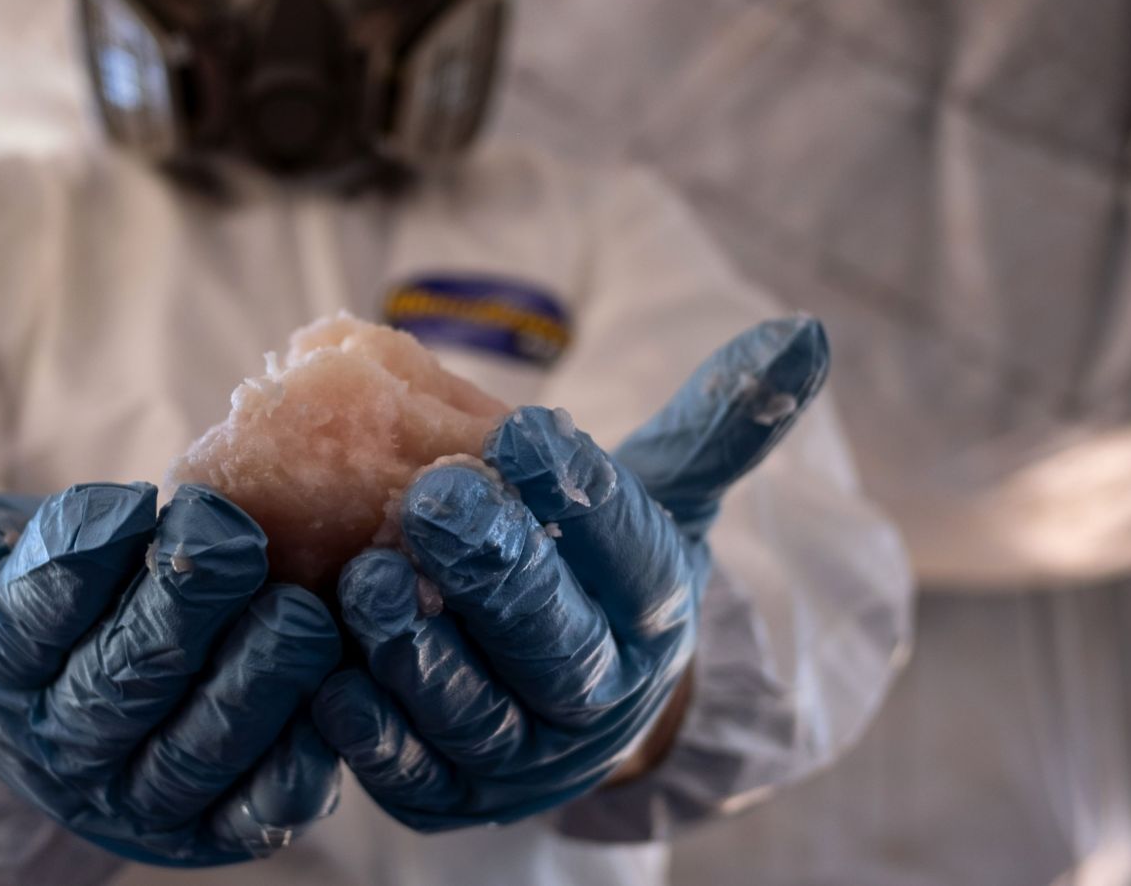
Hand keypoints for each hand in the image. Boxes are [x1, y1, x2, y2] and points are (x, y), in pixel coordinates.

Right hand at [0, 483, 343, 866]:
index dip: (82, 559)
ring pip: (191, 751)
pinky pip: (250, 811)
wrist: (67, 690)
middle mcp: (60, 748)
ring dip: (251, 684)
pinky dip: (291, 768)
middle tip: (236, 542)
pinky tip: (325, 705)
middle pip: (118, 684)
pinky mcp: (208, 827)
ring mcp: (134, 796)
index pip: (29, 620)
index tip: (134, 500)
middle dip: (182, 610)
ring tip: (298, 614)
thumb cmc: (32, 594)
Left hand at [312, 316, 828, 830]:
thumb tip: (804, 334)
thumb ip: (718, 423)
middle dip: (496, 572)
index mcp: (655, 614)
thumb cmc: (595, 566)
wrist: (566, 692)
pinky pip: (405, 773)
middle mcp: (599, 698)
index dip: (577, 498)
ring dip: (418, 648)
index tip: (523, 433)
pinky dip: (365, 730)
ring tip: (363, 573)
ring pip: (474, 715)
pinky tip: (326, 672)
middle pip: (556, 644)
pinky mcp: (446, 797)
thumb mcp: (661, 494)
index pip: (626, 553)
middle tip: (433, 497)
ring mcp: (523, 759)